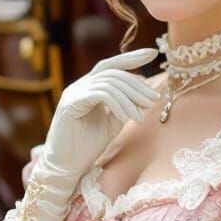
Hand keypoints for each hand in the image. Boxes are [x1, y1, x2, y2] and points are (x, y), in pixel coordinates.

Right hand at [0, 50, 159, 220]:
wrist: (66, 167)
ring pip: (110, 83)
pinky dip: (120, 104)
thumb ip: (123, 107)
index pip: (111, 66)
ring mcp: (73, 93)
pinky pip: (102, 95)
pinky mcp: (70, 104)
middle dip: (137, 84)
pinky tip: (130, 117)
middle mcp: (79, 86)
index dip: (131, 57)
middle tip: (155, 99)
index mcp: (87, 87)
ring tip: (145, 112)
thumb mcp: (111, 124)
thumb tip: (142, 95)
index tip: (153, 53)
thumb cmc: (86, 148)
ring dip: (131, 97)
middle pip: (113, 73)